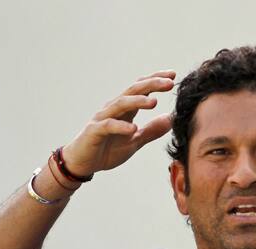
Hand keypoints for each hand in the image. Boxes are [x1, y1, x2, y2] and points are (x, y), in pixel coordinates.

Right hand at [61, 70, 175, 175]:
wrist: (82, 163)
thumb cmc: (107, 149)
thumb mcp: (134, 141)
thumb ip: (151, 131)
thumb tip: (171, 119)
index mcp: (125, 109)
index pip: (141, 89)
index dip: (156, 81)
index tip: (173, 77)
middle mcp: (114, 109)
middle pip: (133, 90)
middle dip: (151, 84)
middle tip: (169, 83)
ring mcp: (103, 118)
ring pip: (121, 104)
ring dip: (138, 101)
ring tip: (154, 102)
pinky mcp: (94, 132)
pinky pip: (108, 126)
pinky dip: (121, 126)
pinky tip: (133, 129)